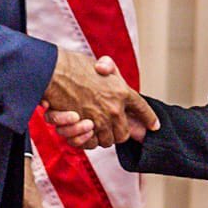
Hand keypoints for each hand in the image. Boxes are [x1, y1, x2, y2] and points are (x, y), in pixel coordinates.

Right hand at [42, 49, 157, 148]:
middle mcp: (114, 108)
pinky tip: (83, 130)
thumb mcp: (96, 63)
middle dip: (117, 132)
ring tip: (94, 127)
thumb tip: (106, 68)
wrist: (53, 72)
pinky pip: (91, 144)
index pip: (142, 109)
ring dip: (101, 136)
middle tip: (110, 126)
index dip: (149, 118)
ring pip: (108, 141)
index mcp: (121, 91)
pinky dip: (87, 140)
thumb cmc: (72, 65)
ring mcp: (100, 120)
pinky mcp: (84, 128)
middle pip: (123, 133)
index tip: (154, 126)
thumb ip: (107, 68)